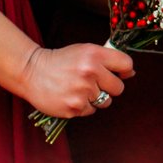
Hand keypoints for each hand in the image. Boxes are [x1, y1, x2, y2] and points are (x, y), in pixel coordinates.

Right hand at [20, 42, 134, 119]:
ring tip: (79, 89)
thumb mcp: (84, 51)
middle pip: (119, 88)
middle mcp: (90, 72)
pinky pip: (91, 111)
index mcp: (94, 54)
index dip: (124, 70)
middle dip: (109, 86)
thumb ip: (107, 59)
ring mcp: (82, 92)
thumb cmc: (61, 61)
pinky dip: (83, 106)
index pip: (126, 64)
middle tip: (93, 82)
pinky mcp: (74, 108)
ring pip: (105, 102)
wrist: (32, 72)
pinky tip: (70, 96)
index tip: (118, 72)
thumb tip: (130, 72)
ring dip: (96, 98)